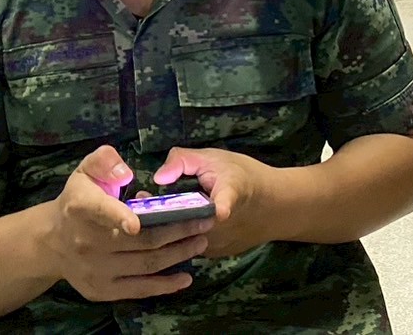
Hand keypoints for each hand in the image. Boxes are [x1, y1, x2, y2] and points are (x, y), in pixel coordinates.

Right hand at [47, 146, 211, 301]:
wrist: (52, 242)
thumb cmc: (77, 200)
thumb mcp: (85, 171)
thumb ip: (104, 161)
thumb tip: (124, 172)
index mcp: (80, 207)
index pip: (99, 210)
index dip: (117, 216)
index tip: (137, 222)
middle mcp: (86, 242)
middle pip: (139, 240)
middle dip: (177, 230)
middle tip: (204, 221)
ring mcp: (94, 270)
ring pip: (144, 264)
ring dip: (178, 253)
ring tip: (201, 240)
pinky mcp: (102, 291)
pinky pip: (138, 289)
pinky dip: (164, 285)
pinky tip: (185, 276)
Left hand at [154, 146, 274, 258]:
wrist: (271, 207)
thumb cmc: (241, 176)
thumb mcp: (215, 158)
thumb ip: (185, 160)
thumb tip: (159, 178)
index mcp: (229, 196)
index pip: (226, 204)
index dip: (222, 207)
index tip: (221, 211)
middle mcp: (223, 226)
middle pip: (188, 225)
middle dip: (161, 215)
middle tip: (141, 199)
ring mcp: (218, 244)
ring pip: (183, 240)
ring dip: (163, 226)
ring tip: (147, 209)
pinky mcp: (213, 255)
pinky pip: (187, 246)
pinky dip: (173, 236)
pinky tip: (163, 221)